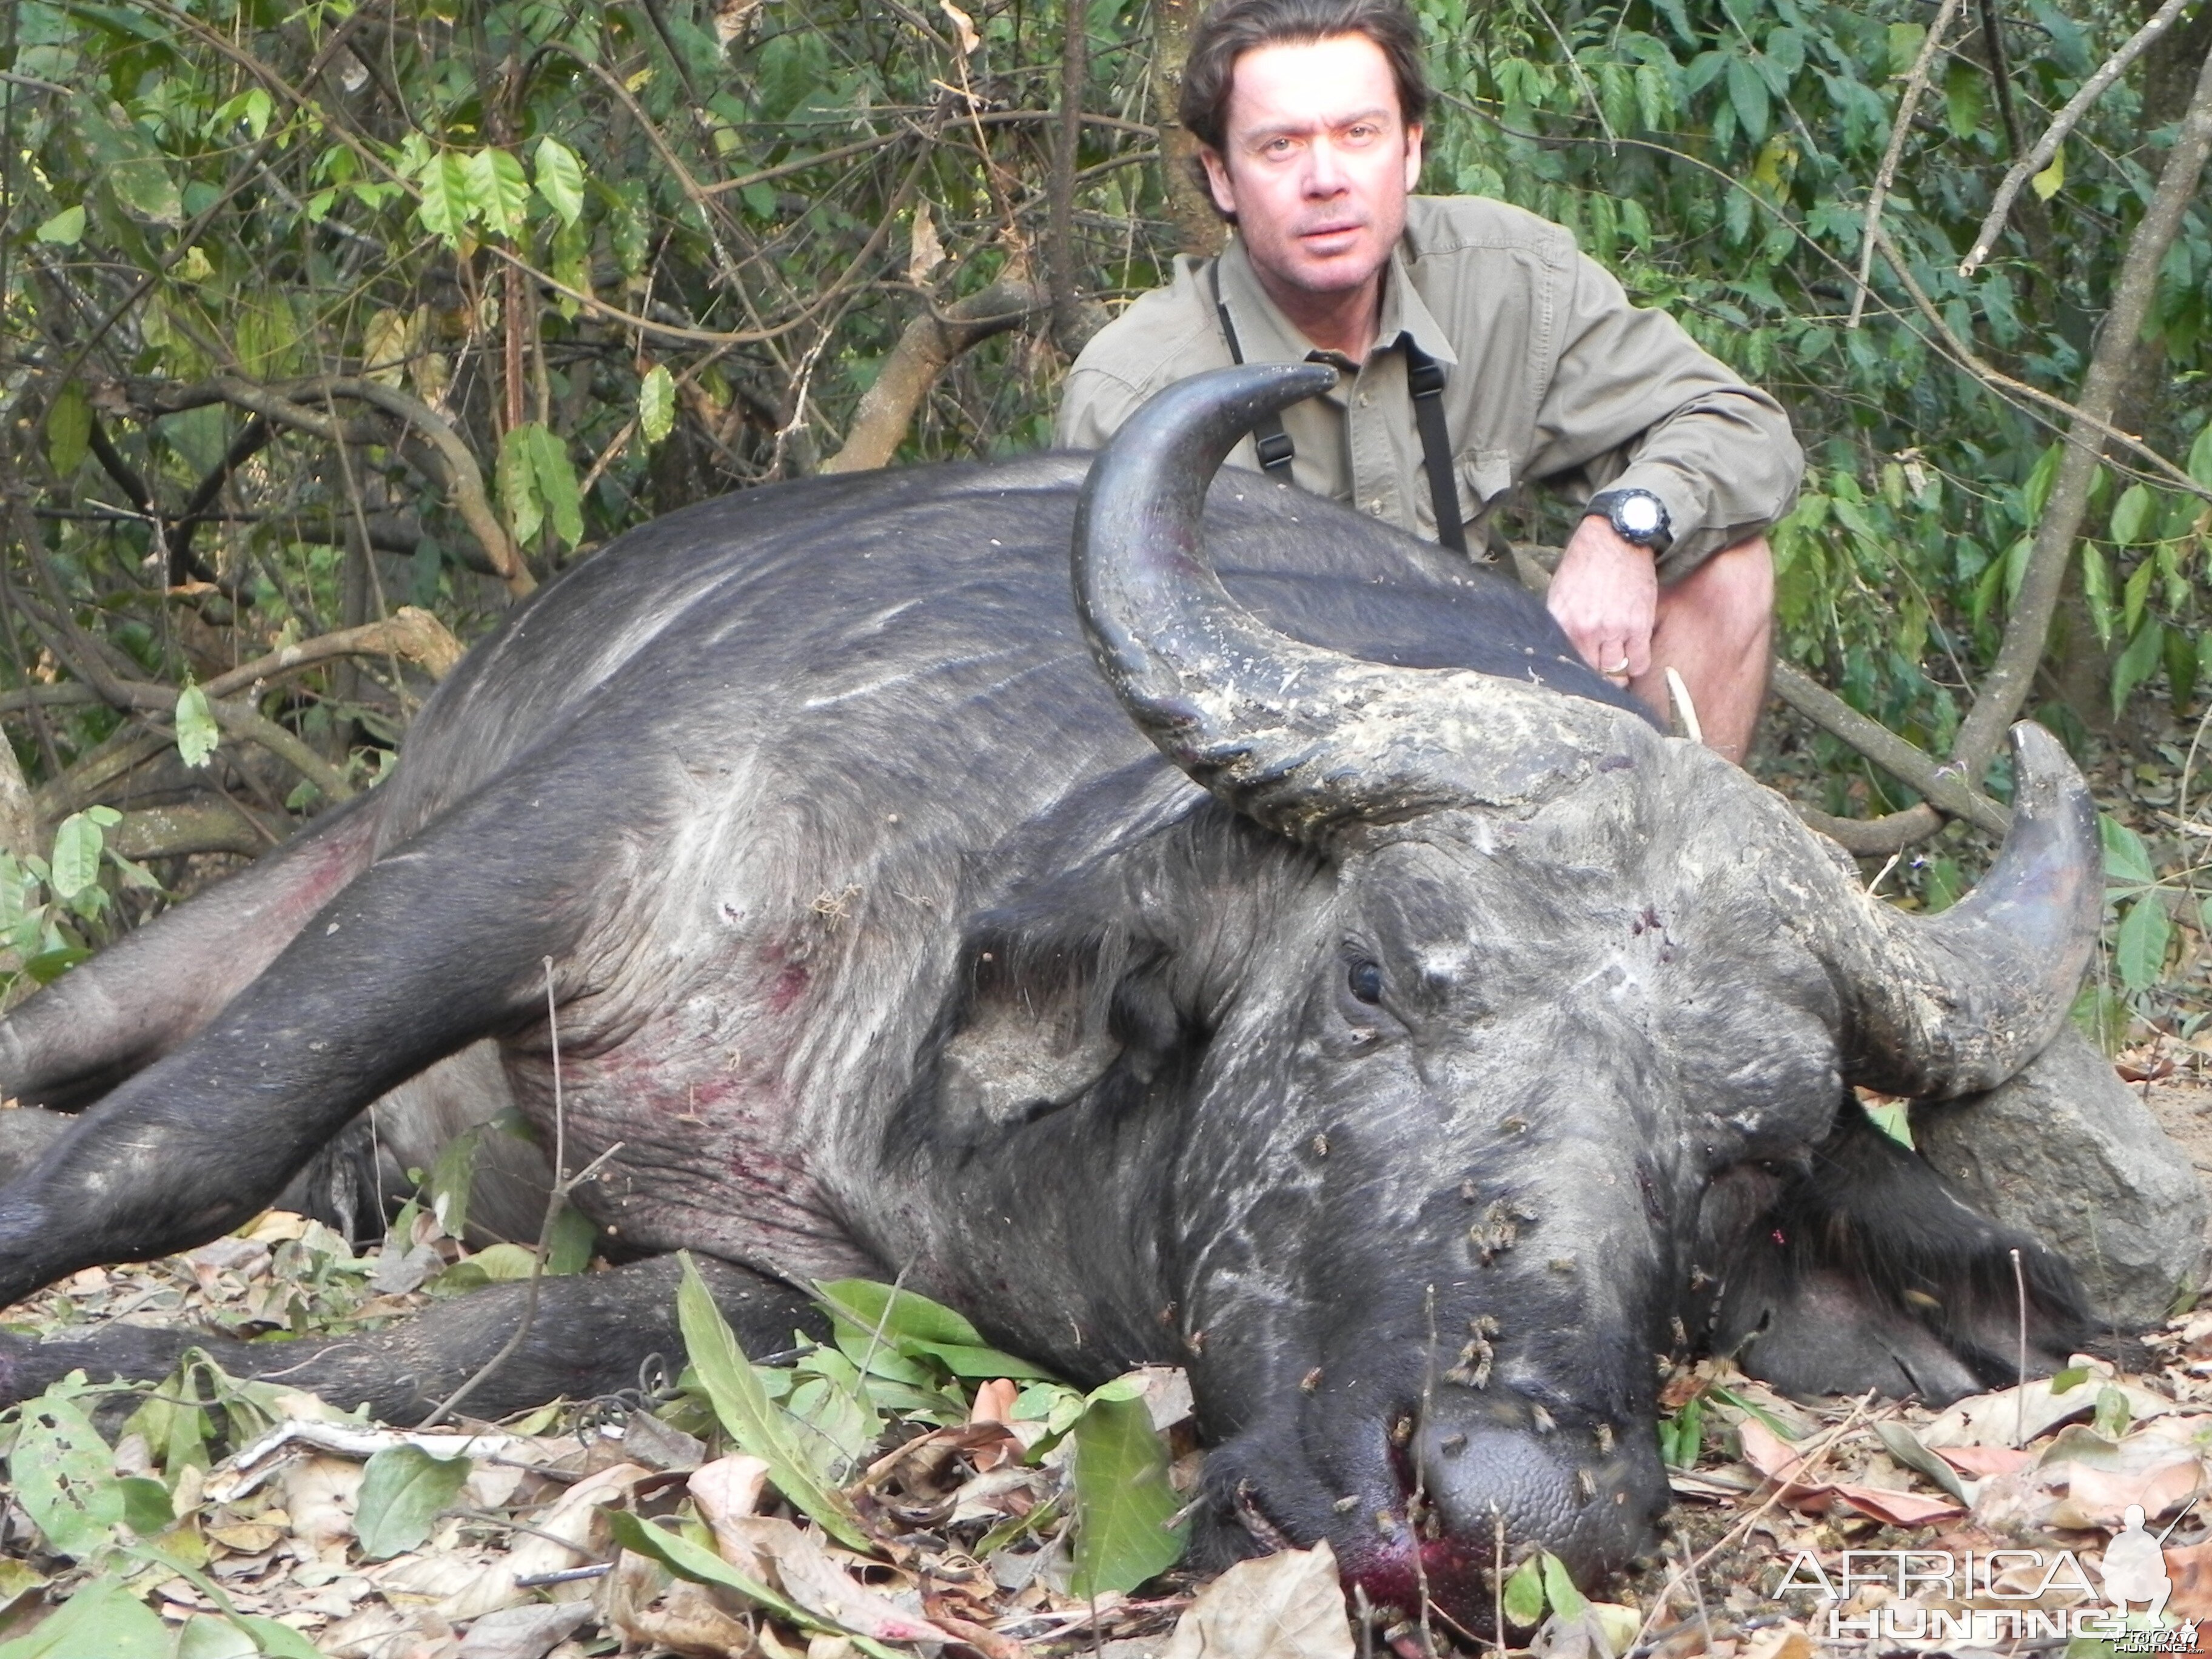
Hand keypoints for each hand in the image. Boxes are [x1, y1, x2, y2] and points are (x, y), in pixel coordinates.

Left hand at [1547, 516, 1658, 685]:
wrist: (1615, 539)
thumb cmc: (1584, 563)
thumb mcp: (1559, 593)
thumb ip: (1559, 624)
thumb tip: (1559, 649)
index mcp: (1562, 623)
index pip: (1566, 664)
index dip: (1574, 674)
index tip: (1578, 678)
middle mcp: (1587, 630)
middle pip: (1591, 674)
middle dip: (1595, 679)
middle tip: (1599, 679)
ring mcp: (1614, 630)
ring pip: (1615, 672)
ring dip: (1616, 675)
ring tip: (1616, 673)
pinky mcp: (1639, 625)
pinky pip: (1639, 662)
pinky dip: (1635, 667)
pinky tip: (1631, 663)